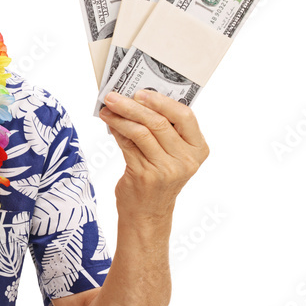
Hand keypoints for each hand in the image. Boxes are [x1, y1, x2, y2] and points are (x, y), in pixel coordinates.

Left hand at [98, 89, 208, 222]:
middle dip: (133, 105)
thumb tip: (137, 99)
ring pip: (141, 132)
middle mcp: (186, 160)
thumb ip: (164, 130)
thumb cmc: (158, 177)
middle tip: (113, 96)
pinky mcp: (145, 175)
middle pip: (158, 122)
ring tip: (106, 109)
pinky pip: (128, 145)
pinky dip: (116, 131)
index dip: (162, 101)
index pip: (185, 116)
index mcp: (198, 149)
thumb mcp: (171, 154)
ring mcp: (167, 169)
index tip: (140, 92)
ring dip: (120, 117)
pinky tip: (109, 123)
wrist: (147, 213)